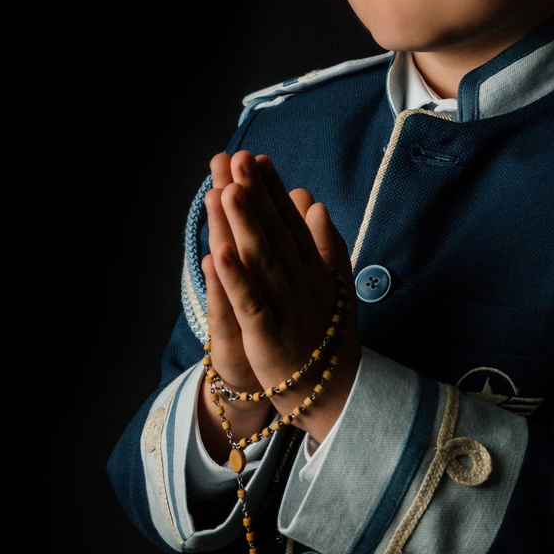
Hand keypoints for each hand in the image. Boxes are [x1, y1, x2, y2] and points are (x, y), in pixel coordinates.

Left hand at [208, 151, 359, 443]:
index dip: (274, 191)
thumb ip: (327, 245)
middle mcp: (302, 284)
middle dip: (257, 196)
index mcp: (315, 270)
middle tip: (239, 160)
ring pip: (262, 261)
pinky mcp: (269, 336)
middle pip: (276, 234)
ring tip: (228, 192)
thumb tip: (316, 204)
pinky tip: (218, 254)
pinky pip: (250, 304)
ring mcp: (287, 309)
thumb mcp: (335, 286)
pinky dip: (234, 279)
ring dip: (245, 226)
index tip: (258, 159)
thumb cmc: (329, 338)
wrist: (335, 394)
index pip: (292, 223)